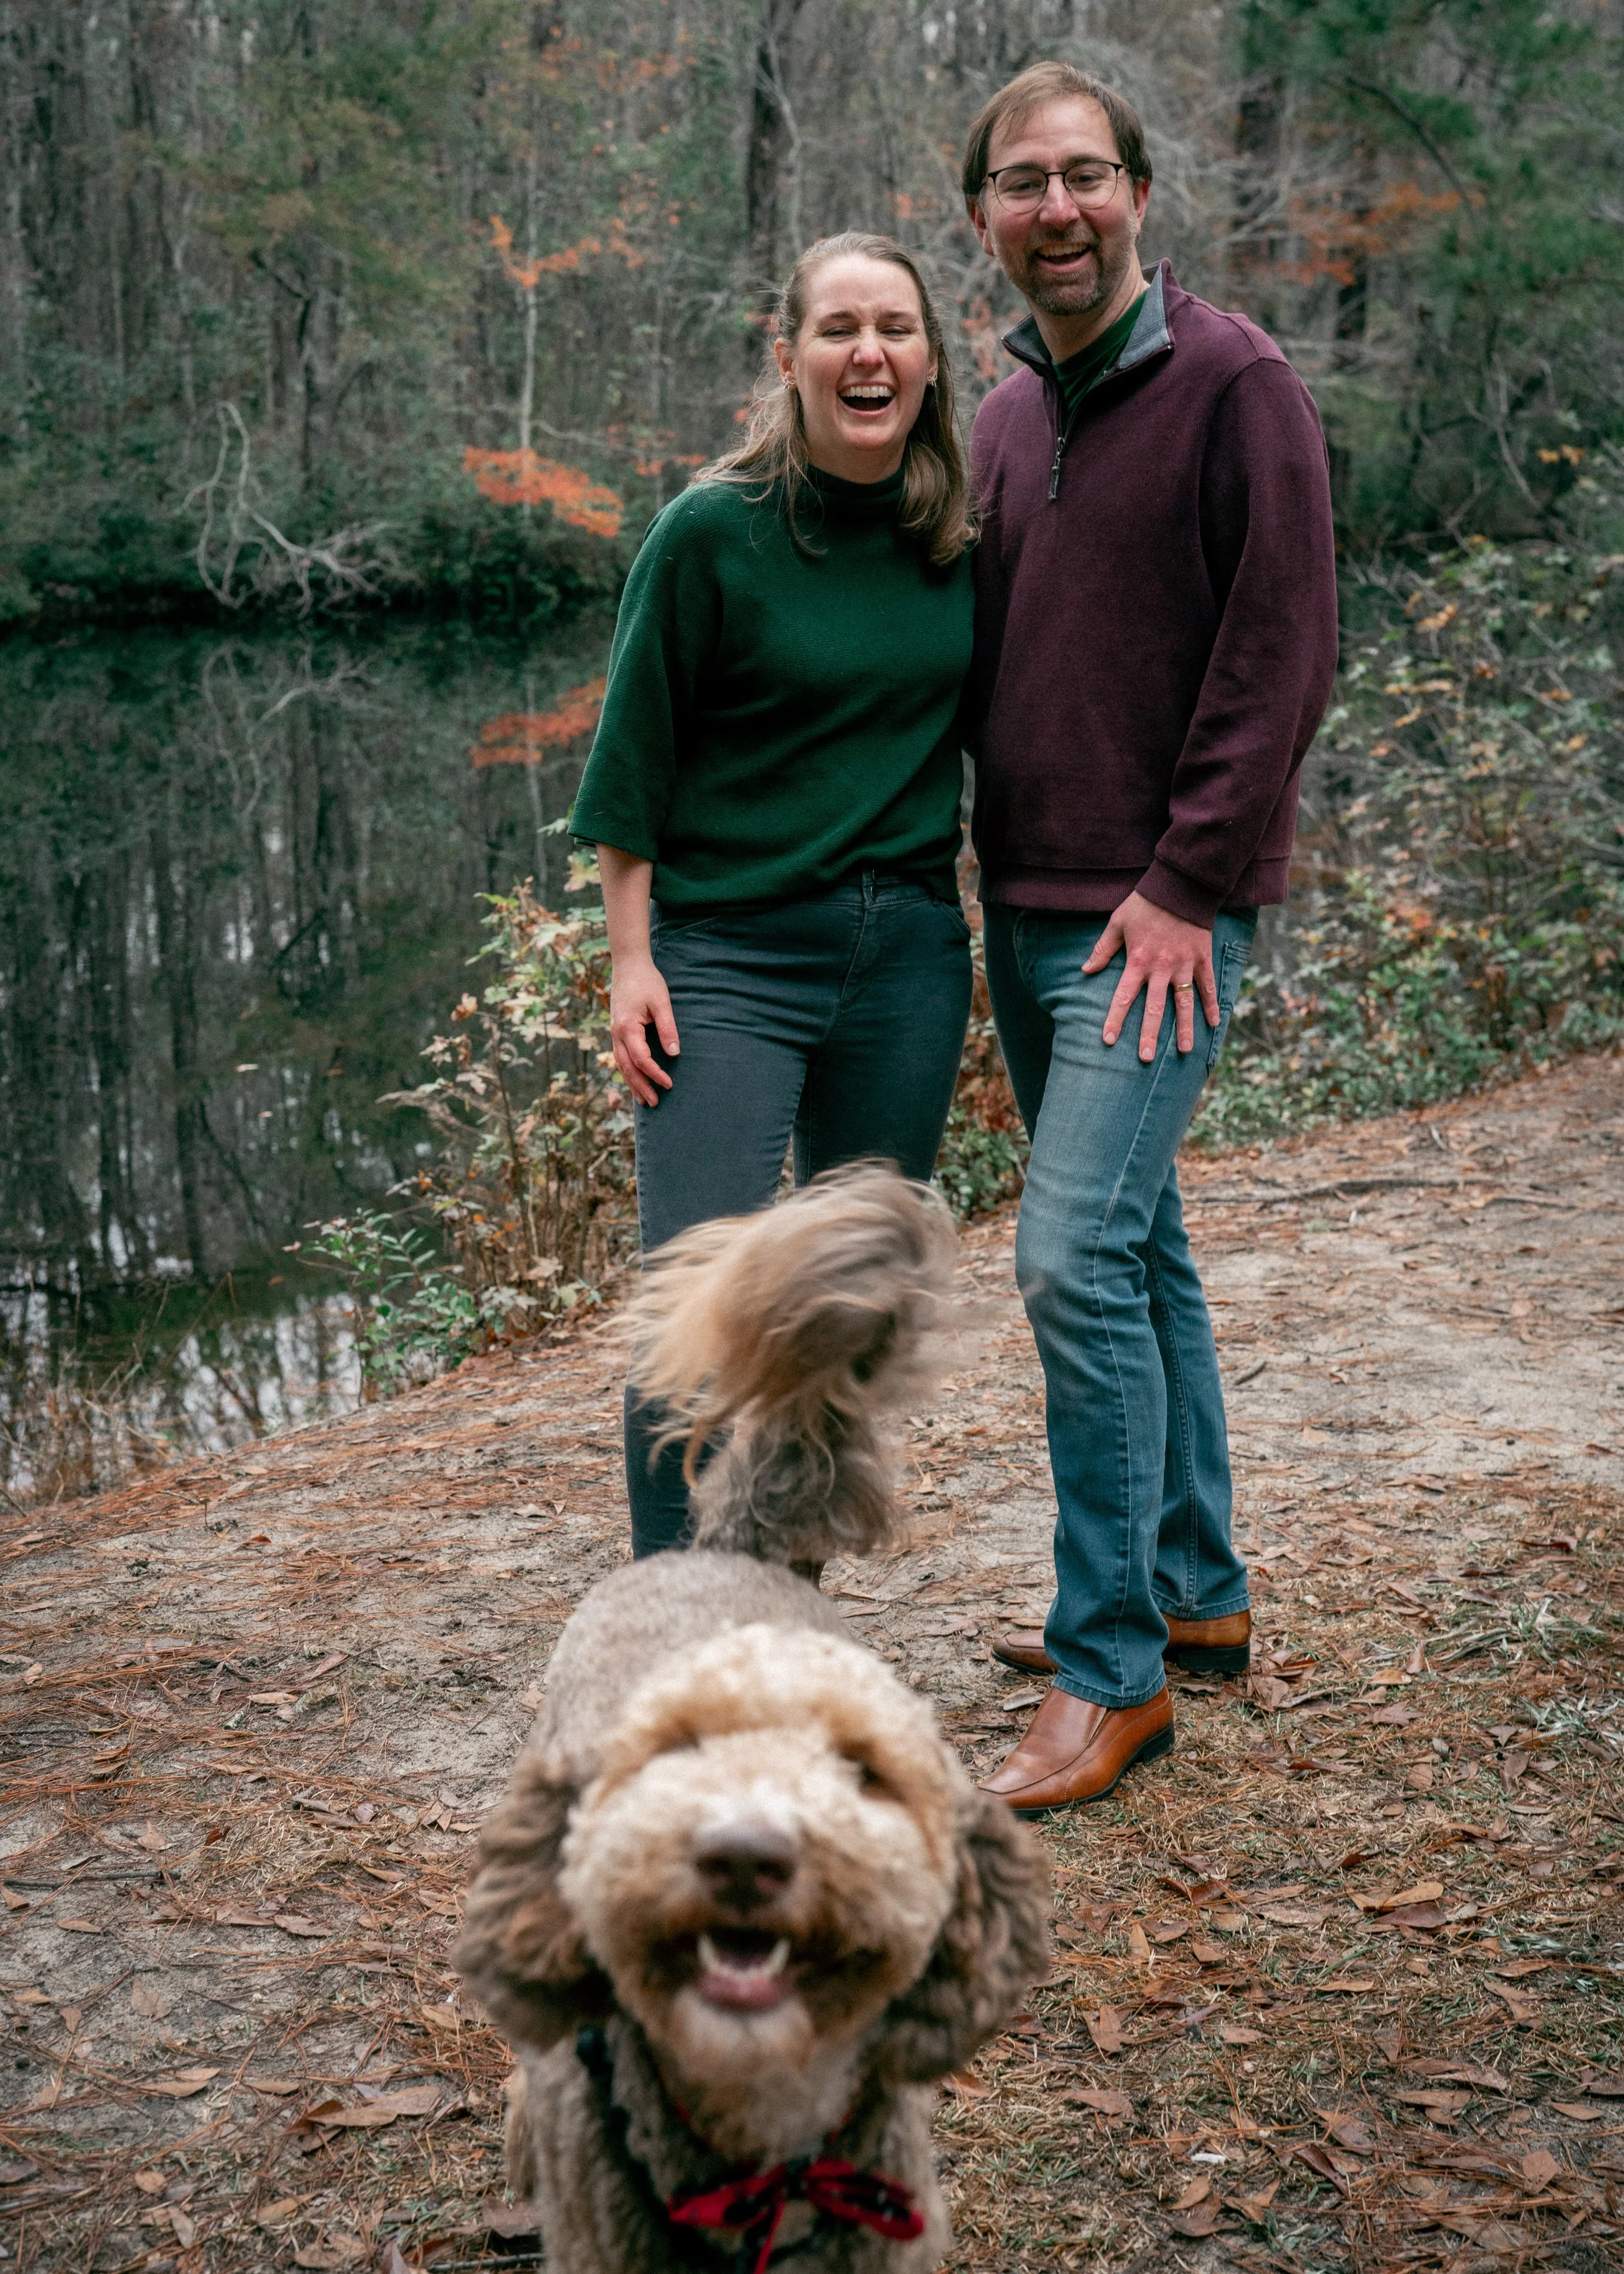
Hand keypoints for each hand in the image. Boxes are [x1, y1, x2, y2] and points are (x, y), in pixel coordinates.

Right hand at [609, 954, 679, 1106]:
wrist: (628, 964)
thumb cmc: (647, 981)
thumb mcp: (661, 1003)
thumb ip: (667, 1028)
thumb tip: (674, 1053)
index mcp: (627, 1028)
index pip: (642, 1059)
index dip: (655, 1074)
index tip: (669, 1084)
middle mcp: (617, 1033)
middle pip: (628, 1068)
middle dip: (641, 1087)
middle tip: (654, 1104)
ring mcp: (614, 1032)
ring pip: (621, 1064)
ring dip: (632, 1082)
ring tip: (642, 1099)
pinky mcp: (617, 1030)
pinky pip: (621, 1056)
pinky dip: (628, 1070)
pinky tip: (635, 1079)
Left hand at [1082, 890, 1218, 1062]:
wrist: (1181, 886)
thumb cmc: (1145, 903)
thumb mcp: (1117, 922)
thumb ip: (1103, 948)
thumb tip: (1085, 969)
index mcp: (1138, 961)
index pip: (1124, 997)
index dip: (1115, 1019)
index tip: (1107, 1040)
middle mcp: (1161, 968)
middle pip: (1155, 1008)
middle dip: (1150, 1035)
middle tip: (1146, 1058)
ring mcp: (1184, 965)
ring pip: (1185, 1002)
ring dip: (1185, 1028)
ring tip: (1186, 1051)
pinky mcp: (1202, 958)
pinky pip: (1208, 985)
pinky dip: (1212, 1004)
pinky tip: (1214, 1023)